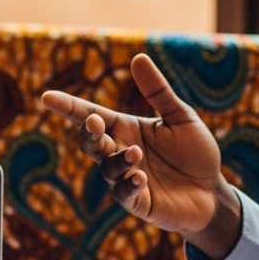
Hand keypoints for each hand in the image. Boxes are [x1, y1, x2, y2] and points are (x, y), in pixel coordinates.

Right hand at [41, 53, 242, 259]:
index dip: (68, 107)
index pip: (90, 115)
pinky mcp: (137, 202)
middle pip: (90, 142)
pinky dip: (128, 184)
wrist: (212, 192)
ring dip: (118, 159)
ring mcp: (125, 179)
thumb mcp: (180, 117)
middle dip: (88, 132)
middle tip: (95, 122)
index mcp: (125, 129)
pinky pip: (123, 194)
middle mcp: (119, 152)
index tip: (47, 97)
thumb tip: (137, 57)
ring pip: (107, 168)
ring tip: (136, 153)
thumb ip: (158, 91)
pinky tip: (140, 178)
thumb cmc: (195, 153)